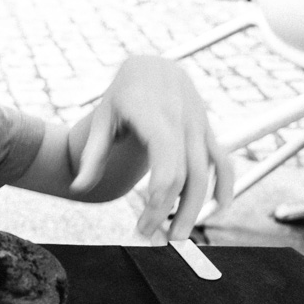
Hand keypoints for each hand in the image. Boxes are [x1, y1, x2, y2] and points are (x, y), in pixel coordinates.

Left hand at [70, 55, 233, 242]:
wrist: (153, 64)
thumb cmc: (123, 94)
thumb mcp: (102, 118)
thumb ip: (92, 154)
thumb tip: (78, 188)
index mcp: (153, 116)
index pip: (165, 166)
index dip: (159, 200)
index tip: (142, 225)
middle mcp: (181, 120)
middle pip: (186, 176)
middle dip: (174, 212)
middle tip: (156, 238)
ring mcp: (198, 124)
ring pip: (206, 172)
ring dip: (197, 207)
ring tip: (178, 234)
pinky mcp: (207, 128)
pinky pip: (221, 159)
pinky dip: (225, 183)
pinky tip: (220, 207)